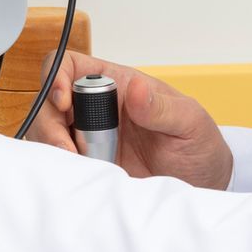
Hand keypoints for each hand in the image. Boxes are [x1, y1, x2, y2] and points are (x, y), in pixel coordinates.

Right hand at [27, 52, 233, 189]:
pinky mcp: (89, 166)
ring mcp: (89, 138)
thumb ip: (162, 107)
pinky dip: (60, 170)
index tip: (63, 103)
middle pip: (49, 102)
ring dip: (53, 149)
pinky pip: (59, 163)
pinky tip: (81, 177)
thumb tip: (135, 89)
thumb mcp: (191, 123)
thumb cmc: (199, 146)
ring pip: (47, 133)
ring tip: (79, 167)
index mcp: (118, 85)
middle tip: (68, 150)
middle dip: (49, 125)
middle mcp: (97, 108)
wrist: (203, 186)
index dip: (57, 78)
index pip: (70, 65)